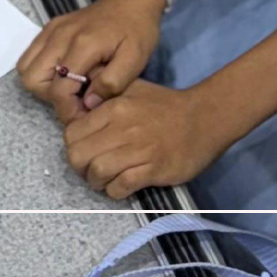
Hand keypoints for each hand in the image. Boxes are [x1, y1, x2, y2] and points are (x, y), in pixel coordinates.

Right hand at [18, 0, 166, 119]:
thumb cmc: (136, 30)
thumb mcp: (135, 59)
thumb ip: (112, 83)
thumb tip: (88, 102)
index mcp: (82, 45)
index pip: (58, 89)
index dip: (67, 110)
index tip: (84, 116)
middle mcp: (60, 36)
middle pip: (32, 79)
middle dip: (51, 97)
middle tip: (76, 101)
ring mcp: (52, 30)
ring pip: (26, 67)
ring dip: (43, 84)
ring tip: (71, 87)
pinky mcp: (50, 27)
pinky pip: (31, 54)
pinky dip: (41, 69)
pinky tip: (66, 72)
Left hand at [62, 79, 226, 198]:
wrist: (204, 118)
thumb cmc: (164, 104)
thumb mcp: (131, 86)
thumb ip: (104, 89)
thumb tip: (78, 96)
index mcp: (113, 107)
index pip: (72, 132)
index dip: (73, 144)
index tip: (83, 148)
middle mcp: (121, 127)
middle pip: (78, 155)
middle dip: (79, 167)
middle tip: (89, 168)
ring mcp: (138, 150)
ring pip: (97, 172)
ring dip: (96, 181)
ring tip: (104, 180)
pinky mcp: (154, 170)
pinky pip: (122, 186)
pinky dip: (115, 191)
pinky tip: (121, 186)